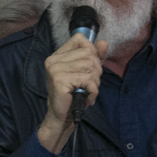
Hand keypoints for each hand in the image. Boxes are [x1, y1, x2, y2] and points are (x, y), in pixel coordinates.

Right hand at [39, 34, 107, 151]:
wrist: (62, 117)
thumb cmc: (73, 95)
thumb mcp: (85, 72)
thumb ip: (95, 56)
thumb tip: (103, 43)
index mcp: (57, 56)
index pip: (79, 40)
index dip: (91, 51)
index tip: (90, 67)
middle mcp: (53, 61)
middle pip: (88, 53)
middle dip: (96, 69)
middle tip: (90, 83)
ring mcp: (55, 70)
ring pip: (90, 66)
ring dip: (95, 81)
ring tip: (88, 90)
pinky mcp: (60, 80)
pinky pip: (87, 79)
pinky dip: (93, 90)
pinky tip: (88, 97)